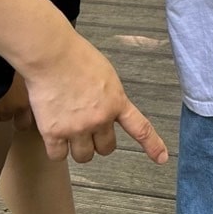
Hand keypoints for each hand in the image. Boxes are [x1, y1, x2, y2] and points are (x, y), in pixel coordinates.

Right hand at [23, 37, 168, 164]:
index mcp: (116, 102)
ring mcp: (77, 127)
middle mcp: (100, 118)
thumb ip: (109, 97)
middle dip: (98, 142)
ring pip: (84, 157)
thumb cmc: (75, 56)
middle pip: (106, 149)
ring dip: (78, 147)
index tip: (162, 159)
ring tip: (68, 129)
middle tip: (87, 128)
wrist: (50, 54)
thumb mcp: (106, 75)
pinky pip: (58, 155)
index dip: (152, 146)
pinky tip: (54, 134)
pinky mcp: (54, 132)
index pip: (140, 128)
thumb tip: (106, 109)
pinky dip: (56, 149)